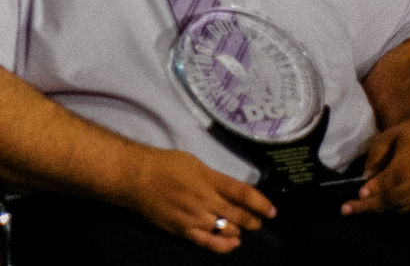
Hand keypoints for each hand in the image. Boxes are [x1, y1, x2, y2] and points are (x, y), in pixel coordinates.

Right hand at [113, 145, 275, 252]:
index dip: (261, 203)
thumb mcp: (194, 162)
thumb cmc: (164, 164)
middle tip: (259, 221)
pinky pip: (209, 242)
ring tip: (243, 229)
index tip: (272, 210)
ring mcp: (195, 217)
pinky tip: (233, 243)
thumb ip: (214, 178)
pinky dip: (224, 245)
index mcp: (209, 179)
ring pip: (227, 229)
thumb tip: (230, 189)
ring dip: (239, 230)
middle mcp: (206, 199)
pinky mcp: (184, 230)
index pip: (243, 193)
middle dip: (253, 220)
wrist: (137, 177)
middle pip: (239, 215)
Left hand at [343, 116, 409, 214]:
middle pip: (394, 196)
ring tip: (353, 209)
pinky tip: (370, 206)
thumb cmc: (407, 137)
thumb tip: (366, 177)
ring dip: (375, 209)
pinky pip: (403, 208)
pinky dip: (386, 208)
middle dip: (369, 204)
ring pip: (397, 206)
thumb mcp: (388, 136)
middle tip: (347, 209)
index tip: (360, 193)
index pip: (395, 176)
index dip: (378, 186)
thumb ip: (376, 155)